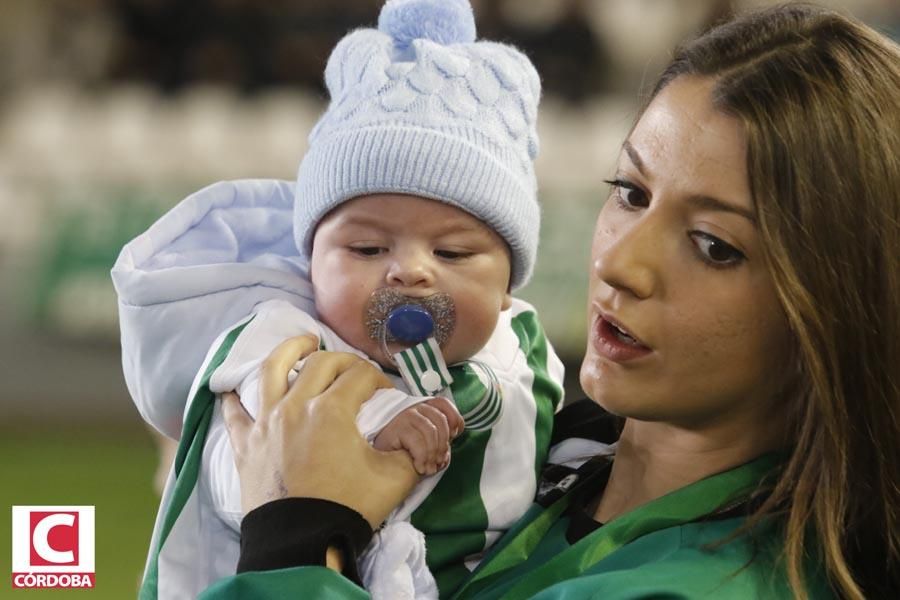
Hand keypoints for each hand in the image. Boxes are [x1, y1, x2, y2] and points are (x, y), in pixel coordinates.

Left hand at [221, 335, 418, 528]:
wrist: (301, 544)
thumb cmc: (348, 508)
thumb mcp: (394, 478)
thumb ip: (411, 449)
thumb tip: (417, 433)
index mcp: (332, 410)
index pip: (360, 376)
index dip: (379, 379)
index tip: (386, 394)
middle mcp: (295, 406)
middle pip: (321, 363)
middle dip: (344, 360)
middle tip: (355, 372)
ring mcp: (265, 422)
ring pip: (272, 369)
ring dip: (290, 351)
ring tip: (302, 343)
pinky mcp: (245, 443)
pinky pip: (234, 412)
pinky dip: (233, 398)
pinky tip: (233, 390)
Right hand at [373, 397, 464, 475]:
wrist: (374, 454)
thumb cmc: (400, 448)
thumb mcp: (422, 441)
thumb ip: (437, 441)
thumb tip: (446, 454)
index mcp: (423, 406)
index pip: (444, 404)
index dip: (454, 419)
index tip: (454, 436)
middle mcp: (414, 407)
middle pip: (441, 420)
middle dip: (443, 444)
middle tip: (438, 461)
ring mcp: (405, 415)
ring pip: (431, 431)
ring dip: (433, 454)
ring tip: (429, 467)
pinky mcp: (397, 427)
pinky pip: (418, 442)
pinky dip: (422, 458)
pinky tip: (419, 467)